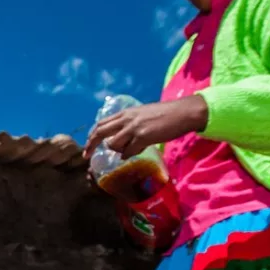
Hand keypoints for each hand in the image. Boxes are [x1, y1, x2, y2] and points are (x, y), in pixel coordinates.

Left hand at [84, 95, 208, 159]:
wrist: (182, 113)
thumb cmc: (165, 115)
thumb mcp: (142, 115)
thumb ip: (130, 125)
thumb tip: (123, 143)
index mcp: (125, 113)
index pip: (101, 123)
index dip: (92, 135)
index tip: (87, 145)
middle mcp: (126, 119)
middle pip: (100, 132)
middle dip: (90, 145)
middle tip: (86, 156)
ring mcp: (133, 128)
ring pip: (113, 144)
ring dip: (117, 150)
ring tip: (129, 149)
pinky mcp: (143, 136)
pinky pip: (128, 151)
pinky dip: (128, 155)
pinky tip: (134, 153)